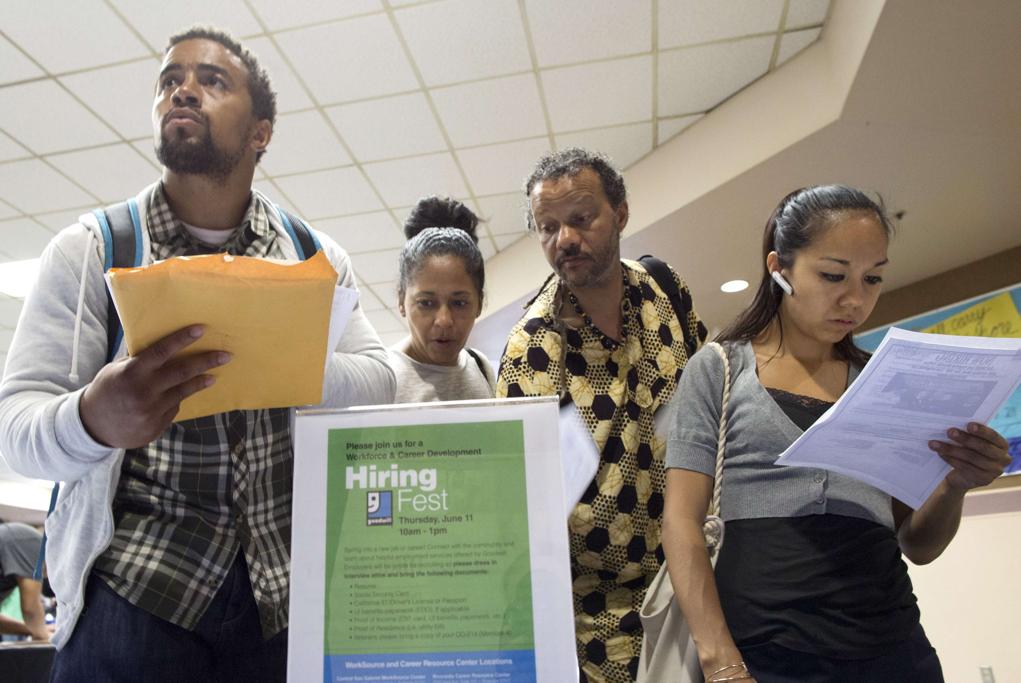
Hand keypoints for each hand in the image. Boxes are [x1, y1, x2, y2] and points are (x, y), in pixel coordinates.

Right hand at [79, 325, 229, 447]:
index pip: (162, 351)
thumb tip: (164, 344)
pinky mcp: (156, 425)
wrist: (93, 427)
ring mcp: (151, 411)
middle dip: (206, 361)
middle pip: (182, 372)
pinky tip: (176, 397)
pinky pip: (174, 408)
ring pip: (183, 392)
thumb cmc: (106, 391)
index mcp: (133, 372)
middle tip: (226, 355)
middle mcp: (144, 391)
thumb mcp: (116, 370)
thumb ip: (139, 360)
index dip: (182, 339)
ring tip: (213, 375)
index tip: (202, 329)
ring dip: (200, 382)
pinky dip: (176, 401)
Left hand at [929, 422, 1010, 490]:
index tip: (969, 425)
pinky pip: (965, 467)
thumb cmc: (967, 452)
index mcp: (1002, 445)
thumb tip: (952, 424)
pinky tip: (941, 453)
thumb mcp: (971, 442)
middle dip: (965, 438)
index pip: (993, 436)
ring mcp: (995, 471)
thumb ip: (969, 434)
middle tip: (949, 432)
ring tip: (935, 443)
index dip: (982, 431)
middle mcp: (1003, 458)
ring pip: (972, 457)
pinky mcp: (984, 480)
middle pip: (983, 447)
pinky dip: (951, 459)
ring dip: (952, 449)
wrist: (962, 476)